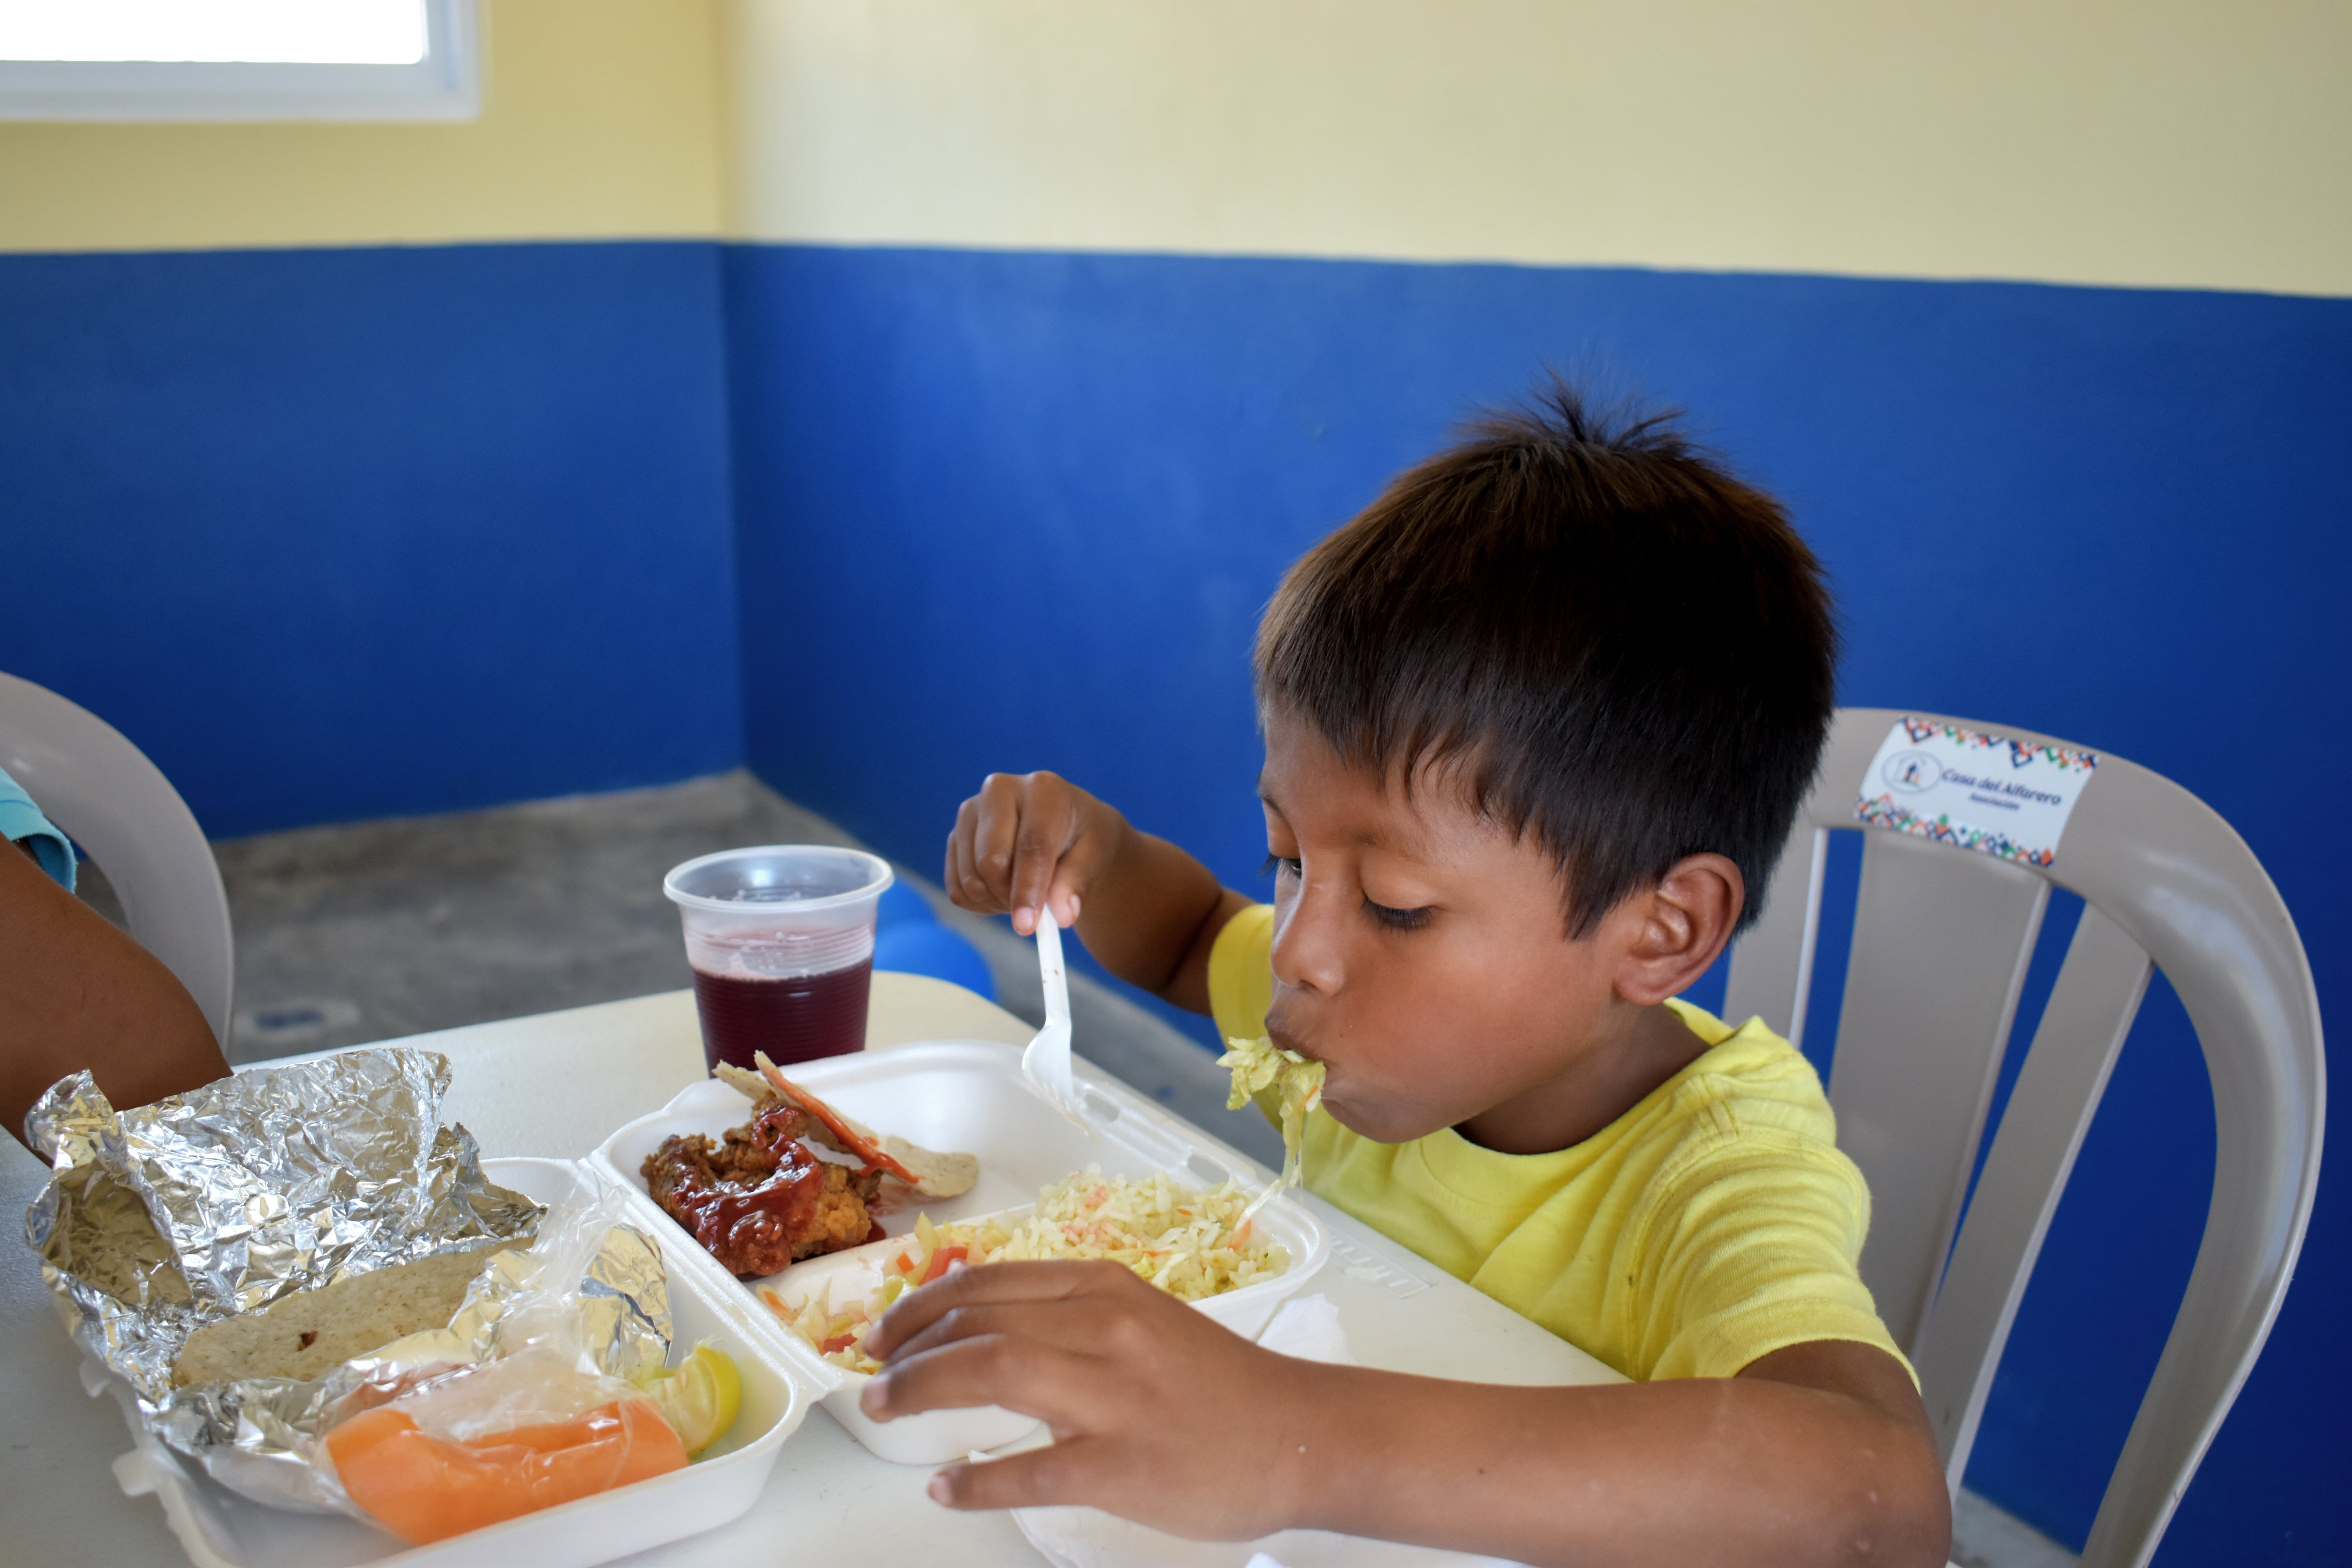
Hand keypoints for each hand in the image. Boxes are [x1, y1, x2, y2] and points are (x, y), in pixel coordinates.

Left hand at [861, 1259, 1320, 1537]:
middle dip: (907, 1347)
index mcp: (1107, 1288)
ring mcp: (1113, 1396)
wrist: (1302, 1435)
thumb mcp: (1143, 1320)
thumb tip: (986, 1329)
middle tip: (874, 1374)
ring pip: (991, 1372)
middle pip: (976, 1322)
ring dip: (920, 1390)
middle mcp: (1105, 1328)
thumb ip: (1073, 1316)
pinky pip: (1026, 1469)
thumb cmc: (1221, 1385)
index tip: (888, 1329)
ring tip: (885, 1409)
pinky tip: (947, 1489)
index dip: (922, 1305)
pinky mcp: (1121, 1465)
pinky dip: (973, 1481)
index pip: (988, 1283)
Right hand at [945, 772, 1129, 935]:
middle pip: (990, 862)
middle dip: (1012, 897)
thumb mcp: (1095, 855)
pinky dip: (981, 903)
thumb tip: (1063, 915)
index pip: (1031, 845)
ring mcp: (971, 812)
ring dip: (997, 902)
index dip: (1028, 889)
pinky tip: (1004, 891)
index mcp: (1042, 789)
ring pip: (971, 879)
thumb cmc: (1083, 838)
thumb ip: (1077, 882)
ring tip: (1025, 893)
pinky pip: (957, 888)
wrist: (1065, 825)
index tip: (1027, 926)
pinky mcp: (955, 836)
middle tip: (1037, 911)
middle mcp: (998, 790)